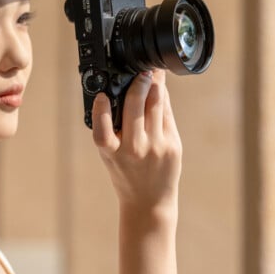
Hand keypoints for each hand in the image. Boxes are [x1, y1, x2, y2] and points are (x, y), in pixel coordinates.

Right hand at [91, 69, 181, 217]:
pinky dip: (162, 99)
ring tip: (151, 75)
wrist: (149, 201)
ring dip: (154, 85)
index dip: (101, 111)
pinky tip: (159, 90)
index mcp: (112, 153)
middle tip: (140, 72)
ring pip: (156, 104)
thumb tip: (120, 89)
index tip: (102, 96)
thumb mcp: (109, 154)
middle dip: (139, 84)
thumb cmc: (125, 173)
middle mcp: (134, 149)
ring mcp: (156, 146)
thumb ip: (110, 127)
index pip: (102, 131)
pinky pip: (167, 113)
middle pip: (136, 107)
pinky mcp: (173, 144)